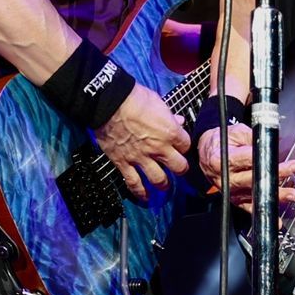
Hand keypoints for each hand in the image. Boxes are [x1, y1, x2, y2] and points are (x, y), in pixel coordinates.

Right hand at [93, 85, 189, 201]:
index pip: (186, 145)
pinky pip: (134, 183)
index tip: (181, 146)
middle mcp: (159, 148)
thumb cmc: (133, 98)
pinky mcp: (124, 163)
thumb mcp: (158, 102)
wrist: (109, 103)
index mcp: (170, 132)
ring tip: (164, 185)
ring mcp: (141, 158)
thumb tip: (177, 121)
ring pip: (159, 179)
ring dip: (164, 184)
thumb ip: (169, 116)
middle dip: (181, 169)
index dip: (184, 146)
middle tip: (178, 168)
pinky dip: (140, 192)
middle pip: (179, 167)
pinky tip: (145, 197)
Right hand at [198, 122, 294, 213]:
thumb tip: (270, 142)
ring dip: (275, 196)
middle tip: (292, 170)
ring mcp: (230, 191)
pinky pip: (250, 208)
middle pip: (253, 179)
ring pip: (255, 195)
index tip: (281, 157)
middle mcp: (226, 178)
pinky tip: (276, 220)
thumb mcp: (234, 132)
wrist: (206, 155)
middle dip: (276, 176)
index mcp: (222, 159)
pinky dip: (263, 212)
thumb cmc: (220, 143)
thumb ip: (252, 137)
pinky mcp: (235, 199)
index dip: (266, 159)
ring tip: (292, 194)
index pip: (247, 159)